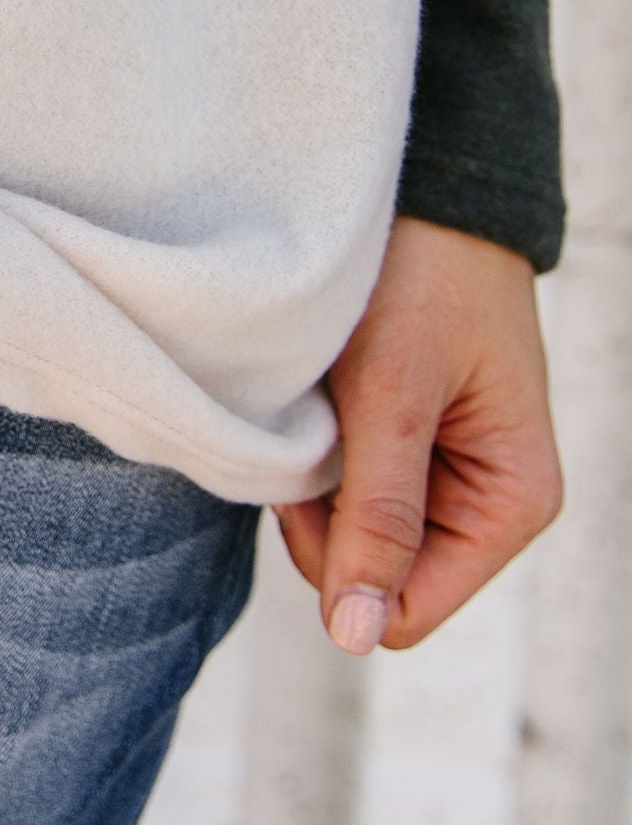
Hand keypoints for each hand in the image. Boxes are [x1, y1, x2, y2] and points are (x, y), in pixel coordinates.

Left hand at [277, 214, 559, 652]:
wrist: (425, 187)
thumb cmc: (423, 275)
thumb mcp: (393, 395)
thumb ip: (379, 515)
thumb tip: (356, 638)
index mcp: (511, 504)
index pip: (405, 611)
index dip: (340, 564)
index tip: (312, 480)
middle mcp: (485, 501)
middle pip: (373, 577)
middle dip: (326, 516)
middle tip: (318, 424)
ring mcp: (443, 475)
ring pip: (351, 533)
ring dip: (319, 478)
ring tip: (324, 398)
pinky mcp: (406, 443)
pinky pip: (346, 486)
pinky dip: (320, 450)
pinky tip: (323, 395)